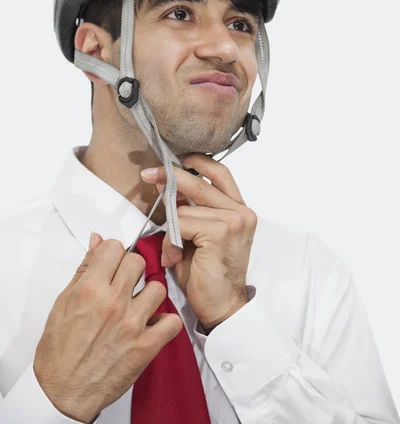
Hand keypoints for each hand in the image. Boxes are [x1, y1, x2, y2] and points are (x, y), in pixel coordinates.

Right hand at [33, 235, 181, 423]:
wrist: (64, 393)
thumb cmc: (59, 353)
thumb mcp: (63, 303)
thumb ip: (84, 269)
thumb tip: (97, 241)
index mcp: (90, 290)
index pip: (115, 247)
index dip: (113, 253)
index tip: (112, 262)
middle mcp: (113, 304)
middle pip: (138, 261)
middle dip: (131, 268)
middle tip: (124, 283)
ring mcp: (132, 325)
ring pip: (158, 288)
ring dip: (149, 294)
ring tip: (138, 304)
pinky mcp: (146, 346)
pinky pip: (172, 322)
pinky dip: (165, 322)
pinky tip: (152, 324)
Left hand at [141, 154, 257, 329]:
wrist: (222, 308)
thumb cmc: (208, 274)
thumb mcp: (199, 235)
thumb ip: (190, 209)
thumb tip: (167, 184)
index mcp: (239, 209)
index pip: (219, 172)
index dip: (195, 162)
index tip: (173, 159)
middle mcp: (241, 211)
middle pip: (199, 181)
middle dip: (169, 177)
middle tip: (147, 175)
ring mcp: (233, 220)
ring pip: (184, 208)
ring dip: (170, 230)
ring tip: (172, 252)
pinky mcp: (220, 232)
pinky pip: (181, 224)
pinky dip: (171, 241)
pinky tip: (175, 258)